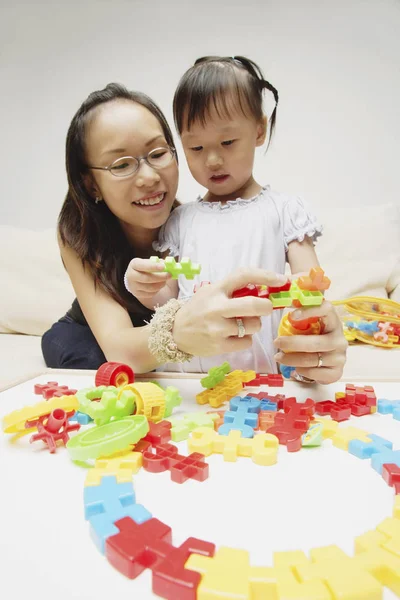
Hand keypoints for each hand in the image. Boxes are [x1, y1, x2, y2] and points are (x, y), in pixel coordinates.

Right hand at [125, 258, 171, 301]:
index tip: (163, 267)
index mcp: (134, 264)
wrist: (138, 278)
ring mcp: (133, 286)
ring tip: (165, 280)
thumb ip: (159, 262)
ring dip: (160, 284)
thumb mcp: (151, 262)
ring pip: (150, 287)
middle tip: (170, 275)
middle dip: (160, 277)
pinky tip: (159, 285)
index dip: (153, 266)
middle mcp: (131, 275)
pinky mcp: (137, 294)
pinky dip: (157, 289)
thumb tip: (168, 264)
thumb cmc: (147, 268)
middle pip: (147, 278)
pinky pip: (150, 294)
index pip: (142, 265)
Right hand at [173, 268, 287, 356]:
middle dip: (267, 306)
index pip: (243, 275)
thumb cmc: (198, 310)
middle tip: (266, 307)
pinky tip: (234, 336)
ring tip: (242, 324)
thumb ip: (233, 290)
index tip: (280, 279)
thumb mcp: (211, 292)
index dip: (265, 275)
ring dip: (254, 324)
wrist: (174, 333)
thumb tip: (265, 290)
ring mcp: (218, 328)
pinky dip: (245, 339)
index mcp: (216, 289)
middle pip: (254, 305)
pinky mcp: (219, 345)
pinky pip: (247, 341)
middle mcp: (216, 307)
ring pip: (254, 325)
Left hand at [273, 301, 347, 383]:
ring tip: (279, 357)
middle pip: (315, 342)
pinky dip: (301, 371)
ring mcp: (340, 357)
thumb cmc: (316, 339)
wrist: (329, 363)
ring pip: (312, 359)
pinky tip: (295, 367)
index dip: (311, 310)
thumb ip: (302, 317)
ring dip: (292, 359)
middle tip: (276, 342)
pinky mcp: (337, 372)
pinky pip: (315, 373)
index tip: (292, 315)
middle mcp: (340, 340)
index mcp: (334, 322)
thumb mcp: (311, 327)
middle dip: (292, 343)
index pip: (327, 310)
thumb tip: (289, 302)